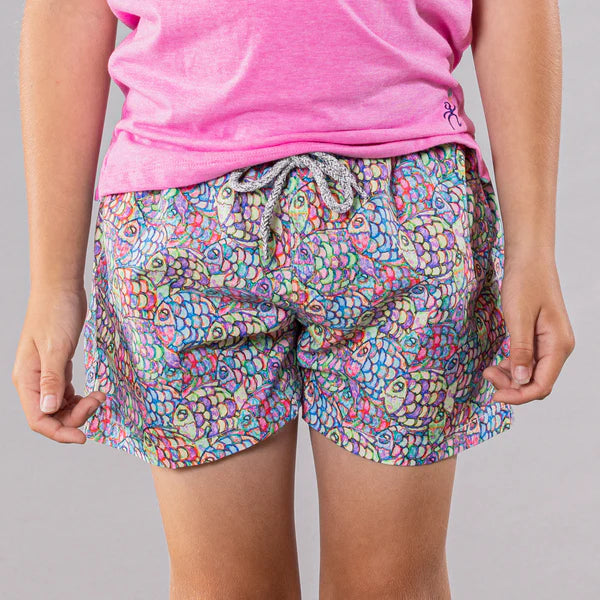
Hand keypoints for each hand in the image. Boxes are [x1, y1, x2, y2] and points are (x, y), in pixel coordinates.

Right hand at [12, 286, 105, 443]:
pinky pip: (65, 393)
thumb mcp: (56, 348)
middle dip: (75, 417)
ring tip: (99, 396)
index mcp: (26, 379)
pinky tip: (92, 394)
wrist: (61, 289)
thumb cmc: (56, 314)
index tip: (85, 437)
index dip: (60, 432)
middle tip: (98, 401)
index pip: (39, 418)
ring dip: (79, 408)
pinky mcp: (57, 367)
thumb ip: (52, 380)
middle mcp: (32, 380)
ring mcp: (44, 374)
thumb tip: (48, 409)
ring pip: (59, 406)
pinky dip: (79, 398)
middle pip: (50, 416)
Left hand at [483, 252, 574, 403]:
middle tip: (487, 374)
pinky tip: (497, 363)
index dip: (519, 395)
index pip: (542, 385)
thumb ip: (520, 350)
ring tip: (488, 369)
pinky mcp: (540, 339)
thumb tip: (520, 380)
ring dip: (510, 378)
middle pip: (537, 382)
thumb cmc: (525, 283)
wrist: (528, 260)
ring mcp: (550, 343)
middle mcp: (558, 348)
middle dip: (512, 387)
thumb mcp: (518, 317)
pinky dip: (512, 367)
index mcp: (558, 345)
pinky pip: (528, 362)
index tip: (494, 395)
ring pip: (531, 374)